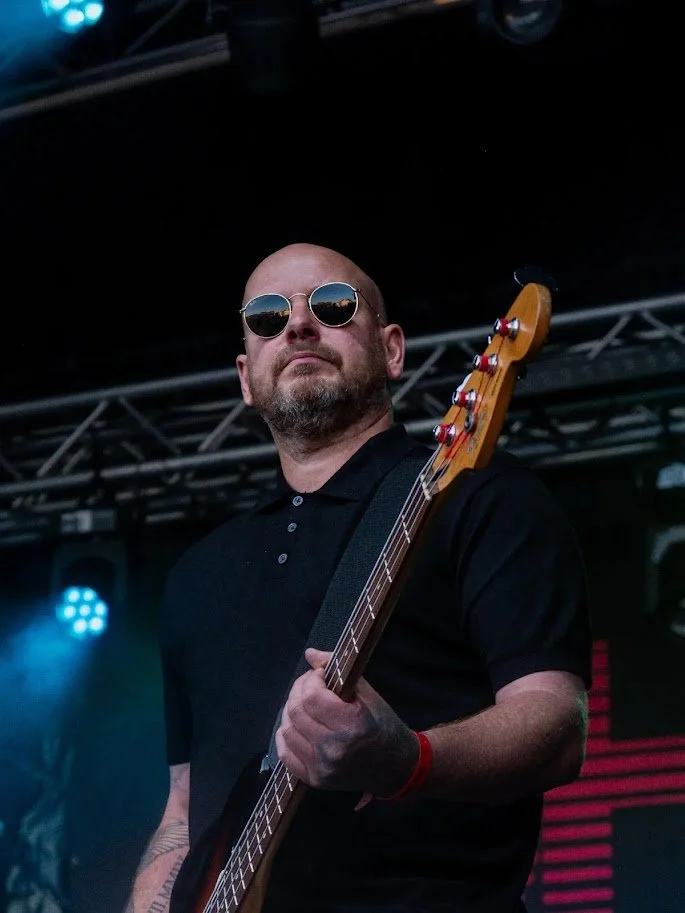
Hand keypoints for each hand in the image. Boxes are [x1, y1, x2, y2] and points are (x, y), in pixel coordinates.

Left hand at [275, 647, 418, 795]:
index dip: (311, 679)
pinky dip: (286, 735)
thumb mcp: (368, 694)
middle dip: (298, 690)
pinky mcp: (315, 780)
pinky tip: (297, 725)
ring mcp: (322, 768)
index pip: (312, 697)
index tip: (320, 675)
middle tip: (309, 684)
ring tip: (304, 704)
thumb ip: (338, 671)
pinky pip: (285, 753)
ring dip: (291, 711)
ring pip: (287, 730)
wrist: (395, 766)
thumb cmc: (383, 725)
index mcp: (352, 725)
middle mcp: (334, 749)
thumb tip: (310, 654)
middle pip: (296, 712)